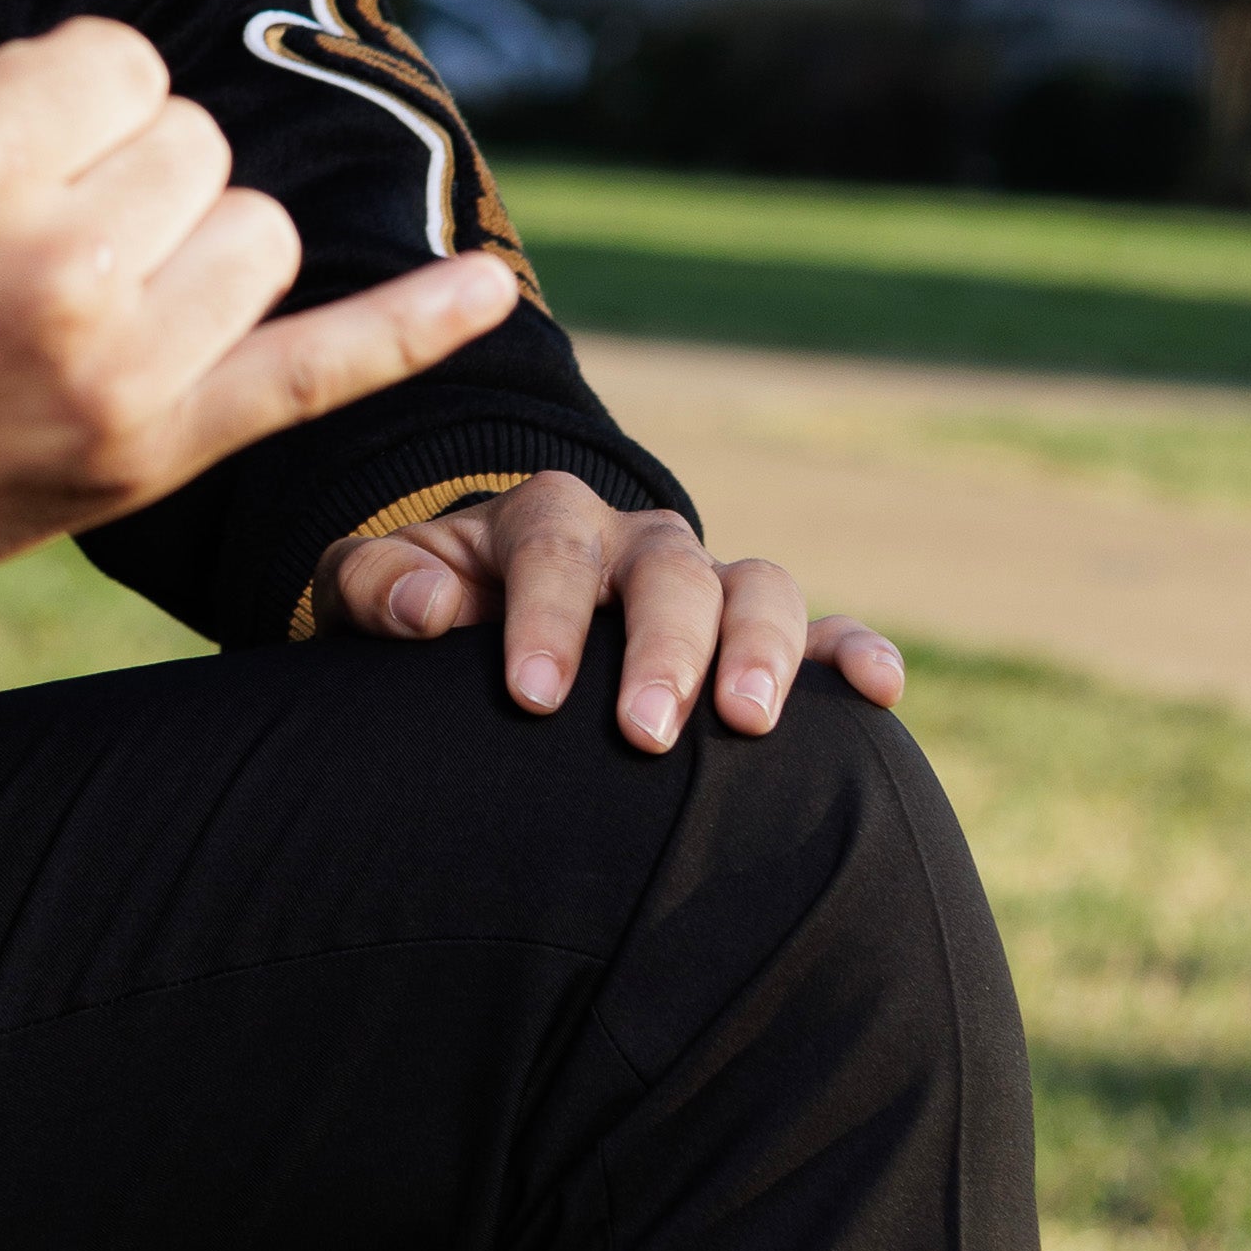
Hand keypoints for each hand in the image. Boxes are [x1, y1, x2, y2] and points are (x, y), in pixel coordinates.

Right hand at [0, 0, 519, 612]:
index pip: (121, 58)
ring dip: (186, 235)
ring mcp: (117, 378)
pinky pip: (316, 378)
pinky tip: (490, 292)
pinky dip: (409, 334)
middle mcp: (60, 271)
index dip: (53, 88)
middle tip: (1, 219)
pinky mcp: (151, 456)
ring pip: (253, 235)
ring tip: (72, 270)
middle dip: (113, 158)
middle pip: (195, 141)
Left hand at [315, 468, 906, 747]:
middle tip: (646, 732)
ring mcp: (706, 584)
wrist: (480, 625)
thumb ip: (378, 585)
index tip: (531, 697)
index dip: (546, 618)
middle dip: (663, 648)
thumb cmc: (422, 614)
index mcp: (544, 519)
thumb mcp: (370, 591)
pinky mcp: (756, 637)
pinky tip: (880, 691)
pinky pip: (825, 632)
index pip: (552, 551)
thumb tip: (429, 606)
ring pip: (759, 587)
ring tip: (749, 724)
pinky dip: (856, 654)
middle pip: (669, 571)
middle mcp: (636, 541)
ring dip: (762, 650)